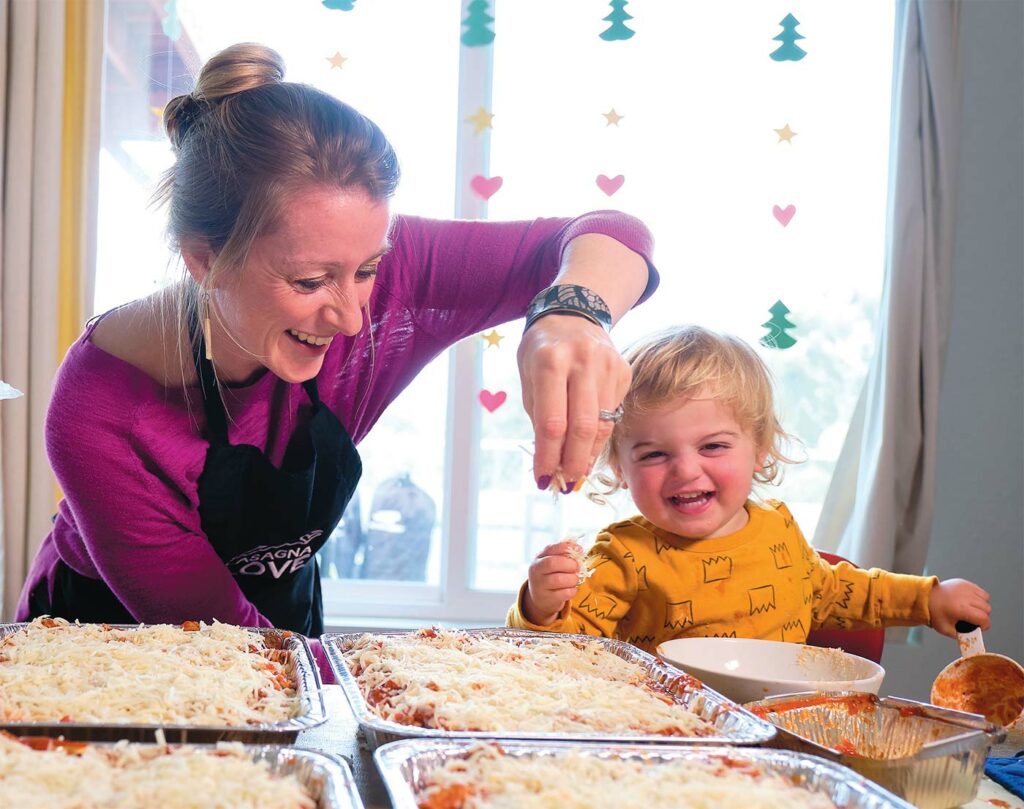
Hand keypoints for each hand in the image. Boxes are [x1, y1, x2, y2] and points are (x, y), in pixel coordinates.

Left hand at [518, 316, 630, 491]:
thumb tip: (549, 461)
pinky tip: (587, 447)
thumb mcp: (528, 375)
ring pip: (602, 425)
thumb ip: (538, 415)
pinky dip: (598, 436)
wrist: (574, 313)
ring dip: (587, 455)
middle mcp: (583, 361)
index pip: (551, 422)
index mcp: (550, 361)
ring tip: (576, 473)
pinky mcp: (624, 372)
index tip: (543, 479)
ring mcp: (608, 366)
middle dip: (572, 462)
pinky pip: (612, 414)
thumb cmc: (542, 349)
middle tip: (566, 485)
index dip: (547, 456)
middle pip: (582, 427)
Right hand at [522, 541, 582, 624]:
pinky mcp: (548, 598)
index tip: (579, 550)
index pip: (551, 548)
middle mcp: (536, 571)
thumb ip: (563, 554)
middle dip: (570, 564)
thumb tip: (579, 549)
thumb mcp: (552, 561)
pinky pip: (565, 593)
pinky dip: (573, 590)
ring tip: (574, 579)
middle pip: (553, 563)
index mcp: (539, 558)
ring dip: (573, 578)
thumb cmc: (550, 575)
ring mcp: (540, 585)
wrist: (540, 597)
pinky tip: (571, 588)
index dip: (567, 548)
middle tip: (577, 567)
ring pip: (559, 579)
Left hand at [928, 578, 991, 636]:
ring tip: (972, 609)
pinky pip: (979, 590)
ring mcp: (965, 588)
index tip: (981, 627)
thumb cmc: (934, 613)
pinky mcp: (963, 583)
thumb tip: (972, 637)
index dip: (985, 625)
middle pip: (987, 608)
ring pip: (985, 598)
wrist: (924, 597)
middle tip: (975, 618)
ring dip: (982, 605)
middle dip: (983, 616)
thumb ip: (961, 635)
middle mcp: (966, 597)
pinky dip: (978, 596)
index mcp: (962, 609)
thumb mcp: (946, 630)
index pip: (984, 618)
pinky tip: (969, 601)